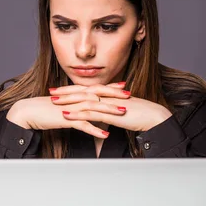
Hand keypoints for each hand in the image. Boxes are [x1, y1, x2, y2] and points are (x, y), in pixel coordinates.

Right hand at [6, 82, 128, 138]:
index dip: (110, 87)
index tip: (123, 86)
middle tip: (129, 96)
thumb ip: (74, 104)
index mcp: (74, 93)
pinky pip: (83, 125)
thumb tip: (84, 106)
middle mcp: (75, 98)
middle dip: (115, 96)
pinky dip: (95, 129)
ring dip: (109, 111)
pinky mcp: (66, 119)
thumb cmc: (44, 108)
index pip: (96, 88)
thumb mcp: (62, 104)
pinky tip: (106, 134)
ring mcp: (71, 108)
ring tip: (123, 114)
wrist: (28, 111)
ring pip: (94, 108)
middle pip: (98, 95)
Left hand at [50, 83, 172, 131]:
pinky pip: (91, 113)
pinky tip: (67, 115)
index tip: (60, 89)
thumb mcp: (121, 111)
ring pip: (84, 100)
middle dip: (65, 91)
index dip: (73, 88)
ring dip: (68, 101)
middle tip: (51, 92)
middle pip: (82, 91)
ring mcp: (108, 104)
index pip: (87, 89)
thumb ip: (110, 112)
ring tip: (55, 102)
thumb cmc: (140, 114)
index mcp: (108, 93)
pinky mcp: (110, 114)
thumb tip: (102, 116)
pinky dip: (78, 113)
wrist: (153, 116)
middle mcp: (106, 96)